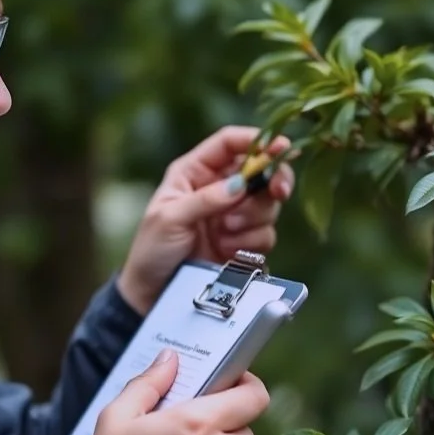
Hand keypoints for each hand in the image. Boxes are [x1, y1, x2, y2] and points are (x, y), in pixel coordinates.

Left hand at [118, 125, 293, 314]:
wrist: (153, 294)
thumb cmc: (152, 250)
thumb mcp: (169, 219)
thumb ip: (205, 199)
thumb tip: (240, 184)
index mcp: (195, 172)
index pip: (230, 143)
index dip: (258, 140)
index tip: (281, 147)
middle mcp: (218, 189)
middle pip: (261, 170)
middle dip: (272, 181)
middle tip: (278, 192)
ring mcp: (233, 216)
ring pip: (268, 204)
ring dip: (253, 219)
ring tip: (223, 234)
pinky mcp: (244, 243)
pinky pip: (266, 235)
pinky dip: (250, 243)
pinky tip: (226, 252)